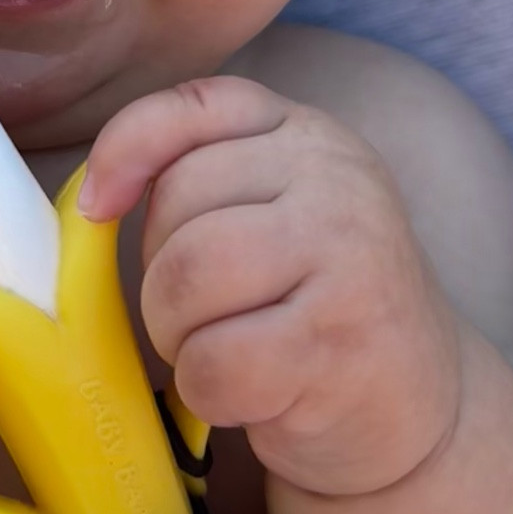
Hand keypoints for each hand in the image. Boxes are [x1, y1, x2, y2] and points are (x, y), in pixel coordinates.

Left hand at [80, 75, 462, 500]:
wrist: (421, 406)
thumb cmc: (313, 305)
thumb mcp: (274, 211)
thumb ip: (200, 178)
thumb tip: (91, 201)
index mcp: (309, 134)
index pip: (194, 107)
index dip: (126, 148)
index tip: (97, 206)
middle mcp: (337, 180)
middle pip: (176, 205)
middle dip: (161, 275)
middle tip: (207, 315)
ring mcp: (348, 259)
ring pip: (186, 279)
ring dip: (178, 335)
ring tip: (222, 350)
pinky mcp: (338, 346)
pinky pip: (214, 363)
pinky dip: (209, 392)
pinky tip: (254, 394)